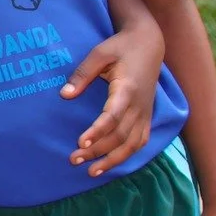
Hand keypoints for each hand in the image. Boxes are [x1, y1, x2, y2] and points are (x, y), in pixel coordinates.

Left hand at [63, 26, 161, 176]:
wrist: (150, 44)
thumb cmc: (121, 47)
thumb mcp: (99, 53)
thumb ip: (82, 74)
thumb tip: (65, 95)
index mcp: (127, 88)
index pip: (113, 116)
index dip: (97, 132)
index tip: (80, 142)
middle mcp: (140, 104)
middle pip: (120, 135)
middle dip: (98, 151)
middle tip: (73, 160)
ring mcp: (146, 111)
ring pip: (132, 143)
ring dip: (112, 159)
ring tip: (91, 172)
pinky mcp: (147, 114)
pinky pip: (140, 140)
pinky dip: (128, 154)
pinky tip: (111, 164)